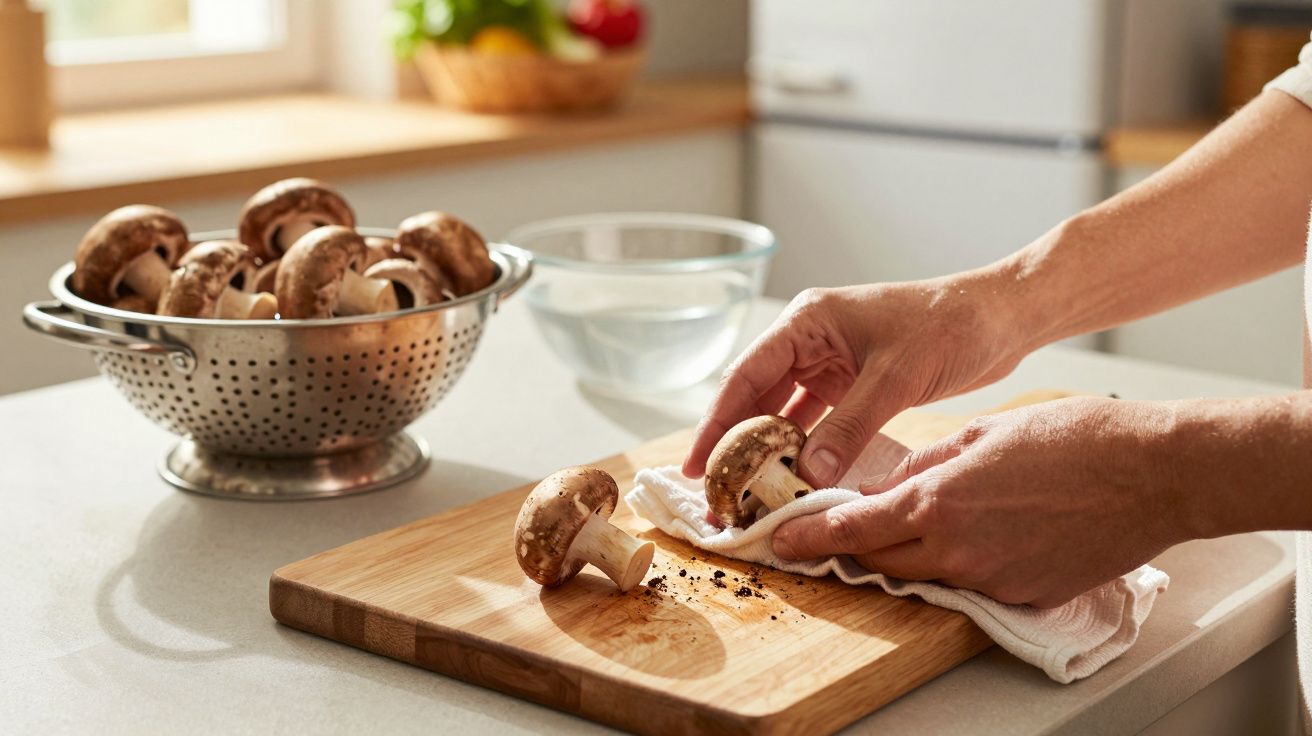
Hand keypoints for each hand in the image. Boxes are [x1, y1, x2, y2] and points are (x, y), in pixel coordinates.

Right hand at [684, 276, 1031, 488]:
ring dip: (770, 453)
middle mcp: (811, 340)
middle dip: (737, 445)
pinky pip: (817, 423)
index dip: (717, 425)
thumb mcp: (895, 377)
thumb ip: (849, 427)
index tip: (697, 466)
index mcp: (808, 322)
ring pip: (785, 414)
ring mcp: (832, 363)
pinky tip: (796, 482)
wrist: (1002, 318)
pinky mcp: (854, 385)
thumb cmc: (950, 326)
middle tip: (718, 493)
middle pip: (758, 398)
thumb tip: (807, 476)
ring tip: (750, 496)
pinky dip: (806, 452)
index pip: (746, 377)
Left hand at [772, 397, 1186, 606]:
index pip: (854, 529)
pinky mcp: (1025, 595)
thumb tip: (895, 481)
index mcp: (938, 501)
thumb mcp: (983, 432)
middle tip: (829, 536)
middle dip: (851, 549)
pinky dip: (958, 563)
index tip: (780, 542)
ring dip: (905, 555)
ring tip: (906, 529)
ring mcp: (991, 579)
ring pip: (925, 574)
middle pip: (880, 561)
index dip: (811, 537)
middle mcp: (956, 549)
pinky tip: (975, 536)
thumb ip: (928, 463)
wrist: (1152, 474)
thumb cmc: (1074, 438)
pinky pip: (972, 583)